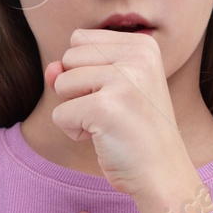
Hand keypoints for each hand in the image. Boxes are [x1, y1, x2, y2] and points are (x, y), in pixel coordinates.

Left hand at [45, 29, 194, 200]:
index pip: (80, 39)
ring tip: (107, 123)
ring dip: (75, 110)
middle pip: (68, 57)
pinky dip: (73, 131)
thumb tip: (50, 69)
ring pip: (60, 83)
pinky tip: (103, 138)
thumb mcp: (108, 90)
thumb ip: (74, 70)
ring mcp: (123, 79)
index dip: (86, 71)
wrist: (162, 173)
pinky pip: (60, 114)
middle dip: (77, 89)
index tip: (117, 94)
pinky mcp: (105, 107)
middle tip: (112, 111)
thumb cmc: (134, 131)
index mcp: (143, 45)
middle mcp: (137, 55)